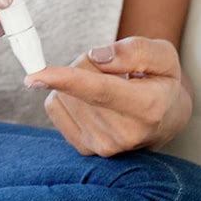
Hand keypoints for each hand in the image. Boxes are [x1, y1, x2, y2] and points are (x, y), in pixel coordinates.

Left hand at [24, 36, 191, 156]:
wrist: (166, 117)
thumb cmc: (162, 79)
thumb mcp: (162, 54)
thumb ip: (134, 50)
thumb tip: (96, 57)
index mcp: (147, 107)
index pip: (99, 91)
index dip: (65, 80)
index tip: (34, 75)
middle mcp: (125, 134)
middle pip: (78, 82)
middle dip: (87, 63)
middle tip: (114, 70)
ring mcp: (104, 146)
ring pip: (63, 94)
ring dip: (77, 80)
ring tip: (108, 86)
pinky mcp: (85, 149)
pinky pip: (55, 107)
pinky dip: (67, 95)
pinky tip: (92, 101)